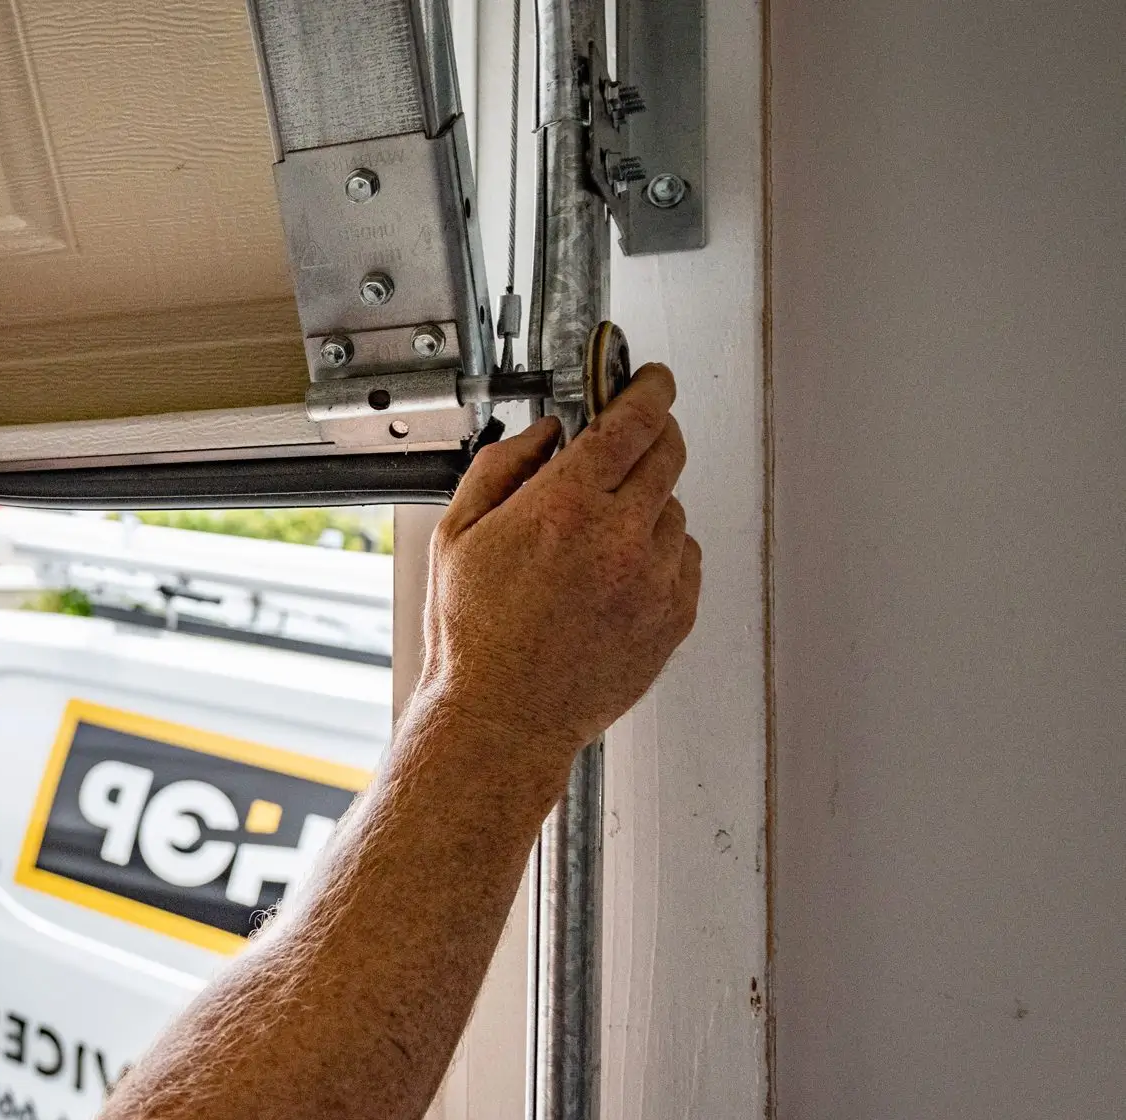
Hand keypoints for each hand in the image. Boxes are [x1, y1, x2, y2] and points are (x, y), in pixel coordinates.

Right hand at [416, 363, 701, 762]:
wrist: (503, 717)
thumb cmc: (474, 636)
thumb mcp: (457, 536)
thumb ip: (500, 468)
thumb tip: (541, 434)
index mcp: (565, 506)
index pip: (633, 419)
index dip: (647, 388)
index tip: (650, 380)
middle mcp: (620, 536)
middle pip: (668, 452)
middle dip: (651, 435)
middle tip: (626, 444)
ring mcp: (655, 578)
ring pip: (674, 508)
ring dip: (647, 504)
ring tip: (597, 539)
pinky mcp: (674, 617)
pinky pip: (684, 559)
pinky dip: (658, 553)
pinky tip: (614, 575)